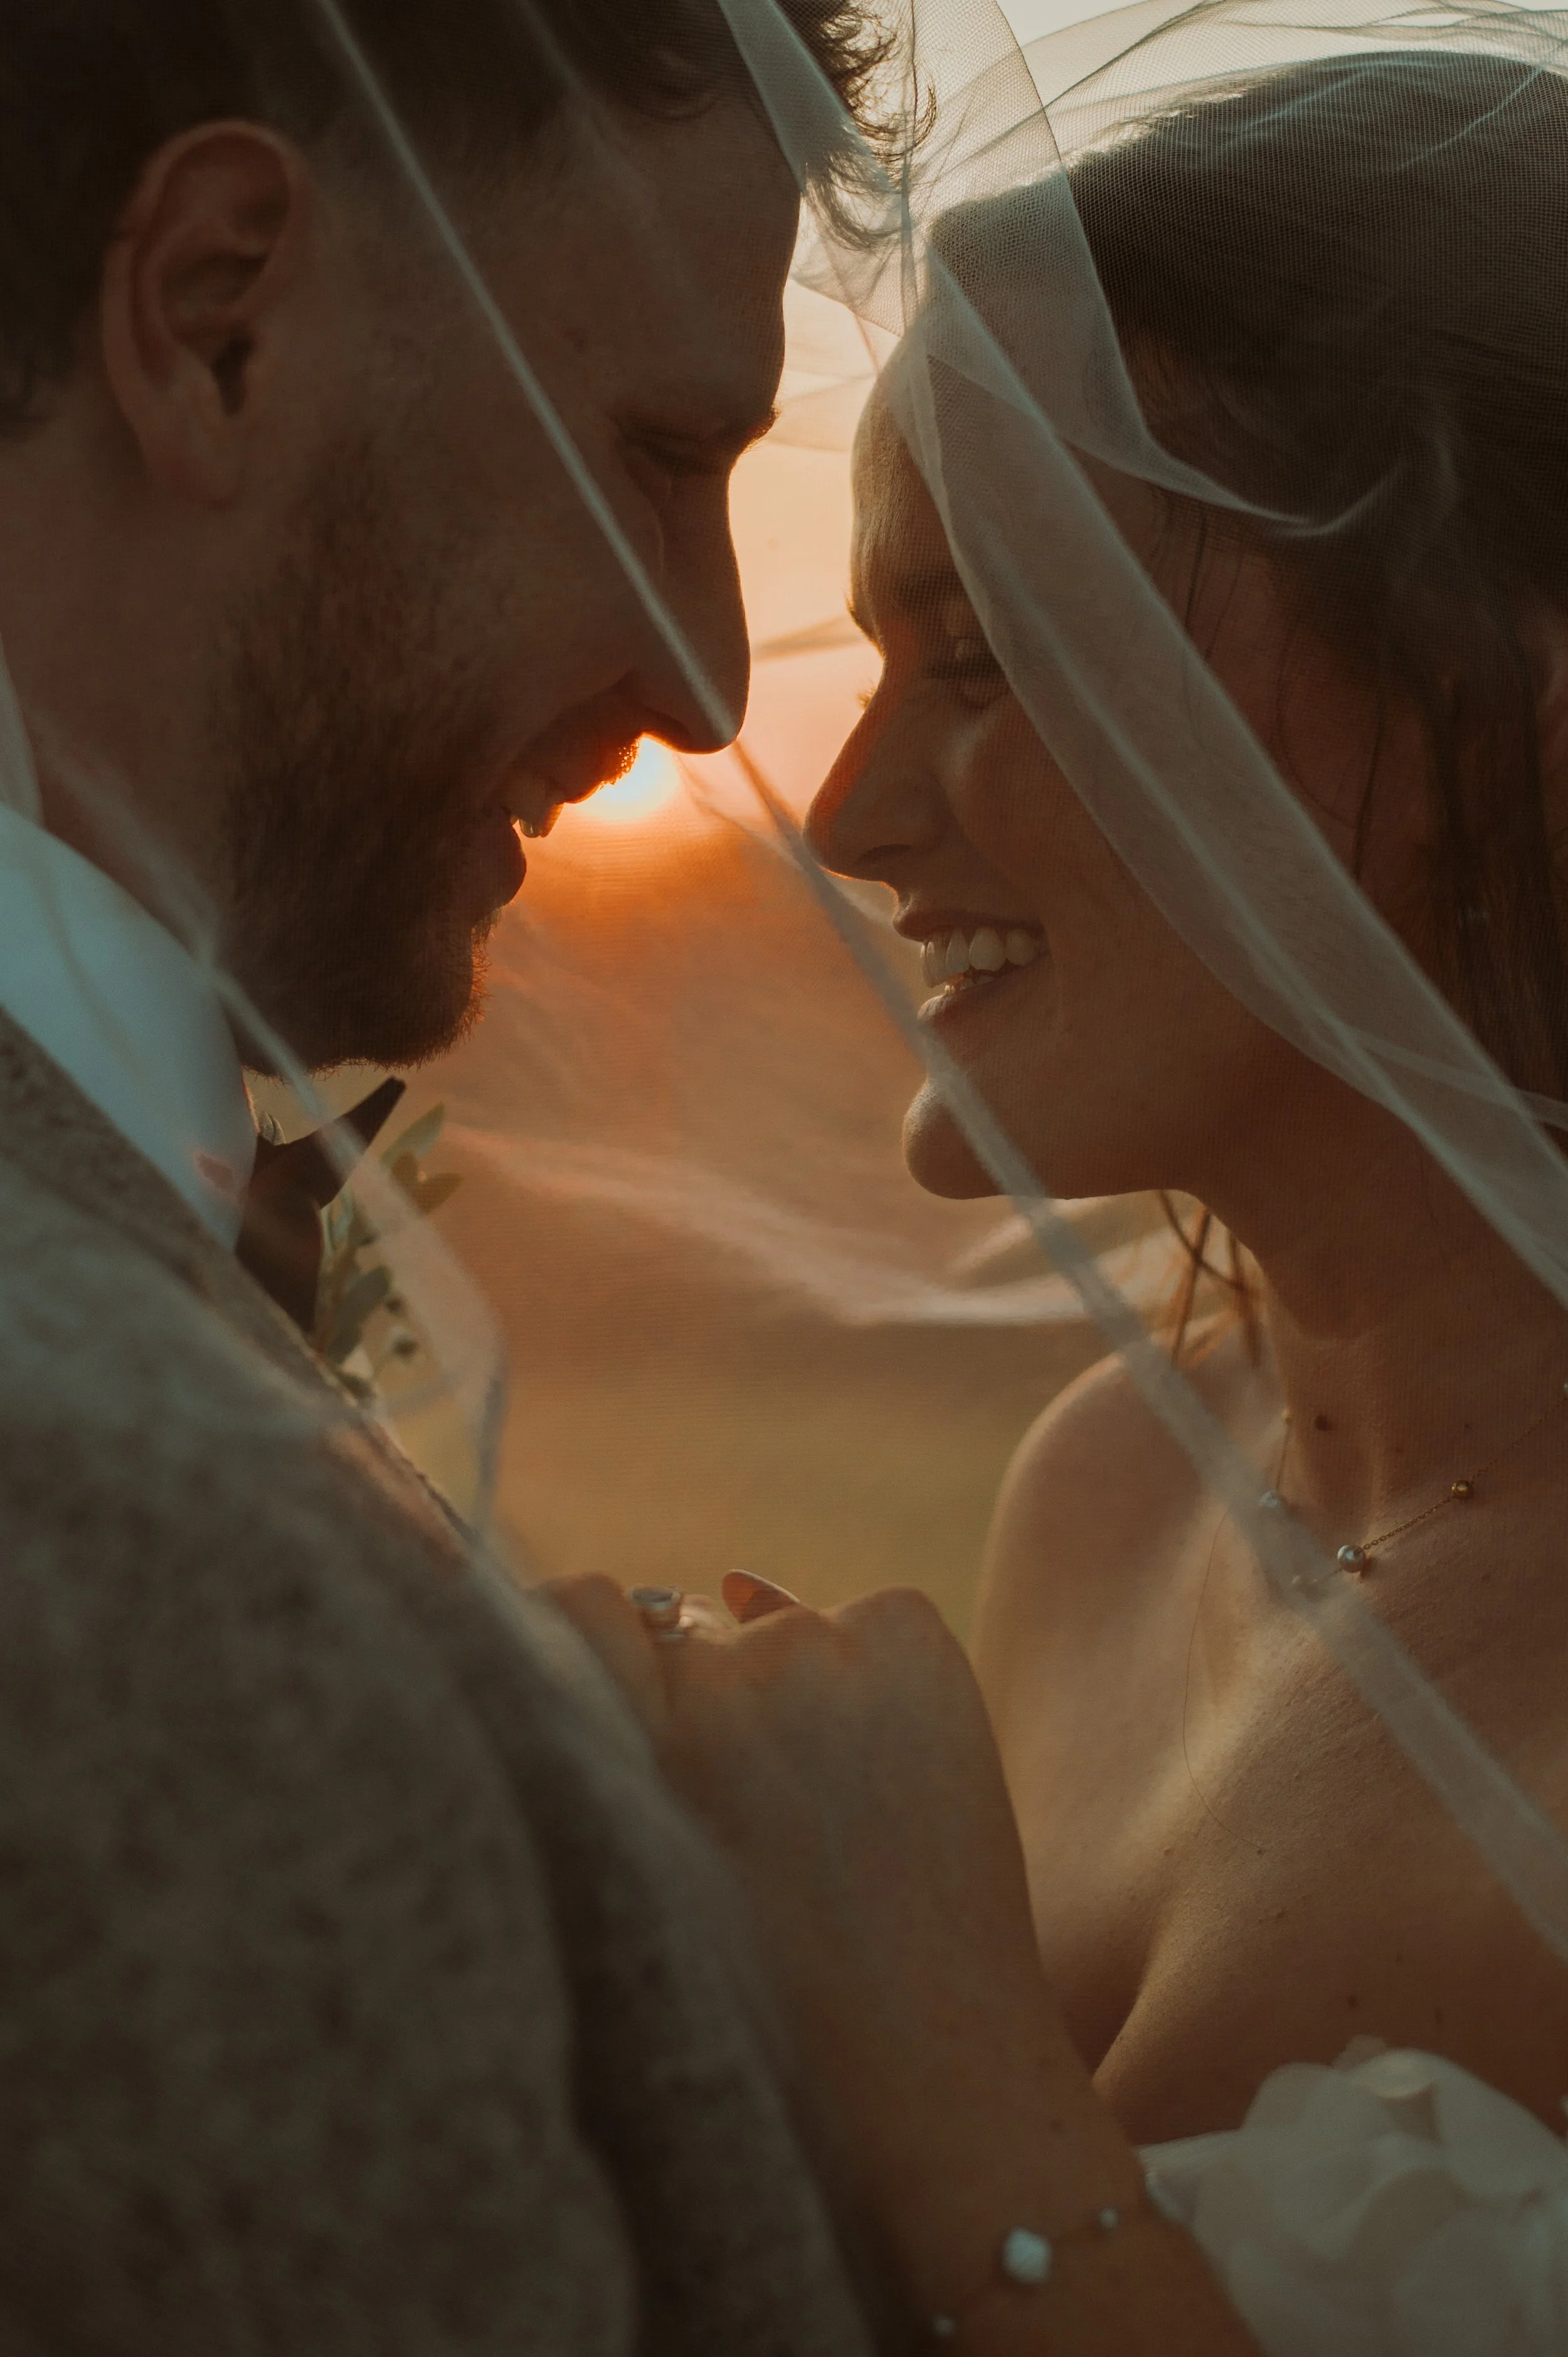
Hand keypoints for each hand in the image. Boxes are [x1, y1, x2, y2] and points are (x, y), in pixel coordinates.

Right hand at [544, 1574, 1143, 2310]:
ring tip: (838, 1818)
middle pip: (686, 1631)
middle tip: (761, 1812)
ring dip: (800, 1694)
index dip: (604, 1649)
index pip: (580, 1604)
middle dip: (710, 1697)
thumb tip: (703, 1593)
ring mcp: (815, 1652)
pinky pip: (877, 1620)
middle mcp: (712, 1684)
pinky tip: (896, 1774)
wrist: (923, 2080)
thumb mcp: (645, 1874)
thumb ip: (627, 1745)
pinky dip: (883, 1672)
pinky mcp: (907, 1637)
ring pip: (781, 1630)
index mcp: (623, 1748)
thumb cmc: (768, 2004)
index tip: (631, 1706)